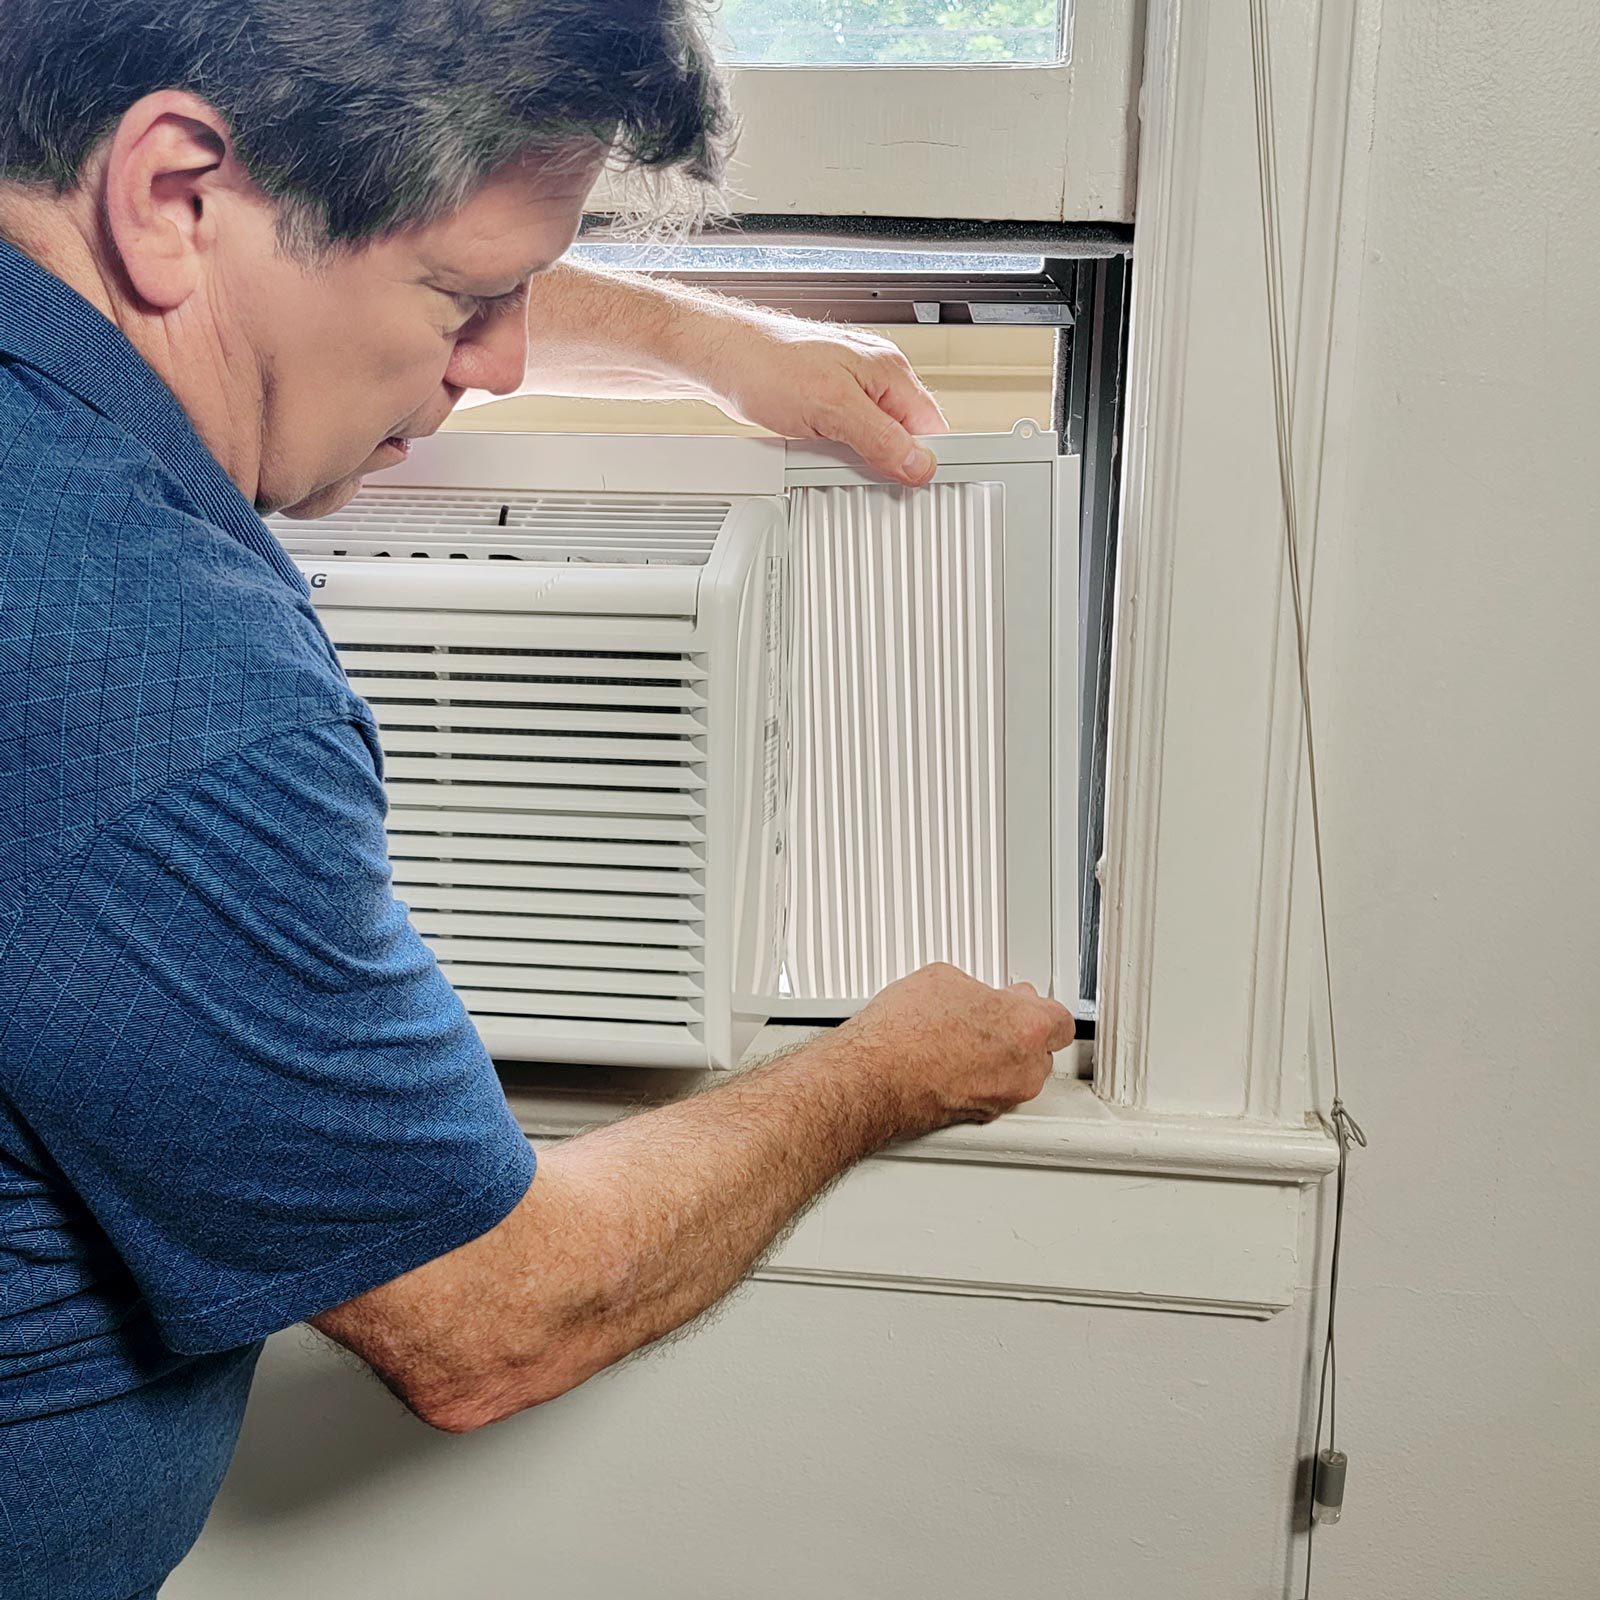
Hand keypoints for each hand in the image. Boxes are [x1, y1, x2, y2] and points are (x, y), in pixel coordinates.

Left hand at [696, 310, 949, 485]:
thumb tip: (919, 464)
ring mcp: (851, 389)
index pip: (931, 425)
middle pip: (905, 435)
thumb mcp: (833, 411)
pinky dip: (839, 452)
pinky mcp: (828, 402)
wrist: (722, 359)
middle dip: (889, 461)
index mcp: (890, 371)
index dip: (926, 459)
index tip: (914, 485)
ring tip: (832, 456)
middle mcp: (875, 376)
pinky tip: (819, 452)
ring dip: (860, 457)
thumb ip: (881, 439)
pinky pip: (849, 436)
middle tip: (863, 473)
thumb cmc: (768, 367)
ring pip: (876, 438)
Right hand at [834, 963, 1074, 1136]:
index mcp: (1026, 1027)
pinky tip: (949, 1062)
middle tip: (987, 1017)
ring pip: (1017, 1074)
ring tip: (963, 1040)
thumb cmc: (903, 1035)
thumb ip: (976, 988)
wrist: (872, 1078)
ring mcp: (1002, 1096)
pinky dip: (978, 1079)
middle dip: (1018, 1032)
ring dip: (999, 1058)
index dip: (1037, 1006)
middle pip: (1040, 1049)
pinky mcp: (978, 1116)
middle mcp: (1023, 1069)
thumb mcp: (943, 980)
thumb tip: (973, 994)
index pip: (1059, 1019)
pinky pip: (991, 1093)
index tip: (1022, 1000)